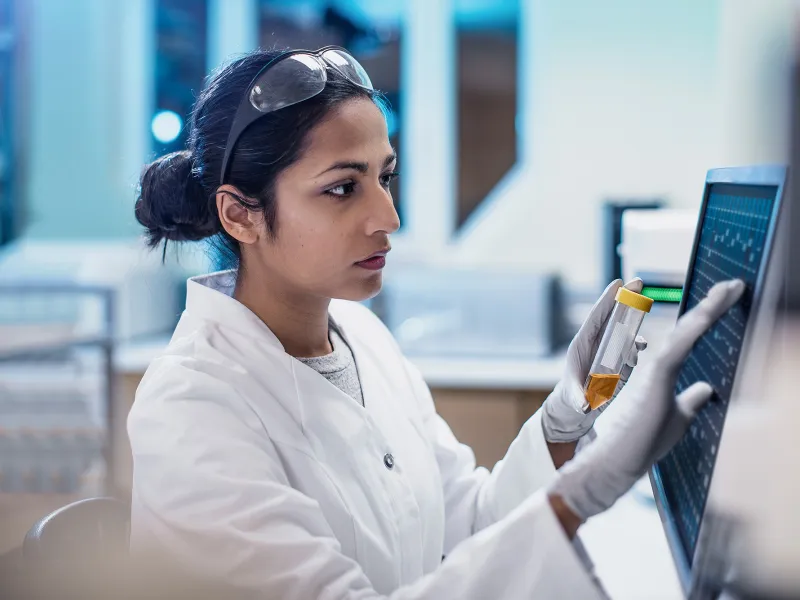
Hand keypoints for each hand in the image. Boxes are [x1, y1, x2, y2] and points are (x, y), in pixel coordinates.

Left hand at [542, 278, 647, 442]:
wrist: (578, 407)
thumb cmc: (571, 398)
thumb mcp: (572, 398)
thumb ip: (578, 399)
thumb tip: (585, 406)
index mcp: (582, 344)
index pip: (595, 317)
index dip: (606, 300)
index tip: (618, 283)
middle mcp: (597, 343)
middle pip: (612, 316)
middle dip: (625, 298)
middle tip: (639, 280)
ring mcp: (610, 350)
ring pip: (624, 330)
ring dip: (634, 324)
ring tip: (641, 332)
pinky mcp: (621, 360)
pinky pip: (631, 348)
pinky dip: (637, 346)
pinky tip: (640, 349)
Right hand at [548, 279, 745, 521]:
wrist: (617, 459)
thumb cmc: (641, 443)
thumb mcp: (677, 418)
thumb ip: (690, 400)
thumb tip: (706, 388)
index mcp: (665, 373)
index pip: (691, 339)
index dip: (710, 319)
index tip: (728, 299)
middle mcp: (661, 364)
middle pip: (691, 329)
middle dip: (714, 305)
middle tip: (735, 285)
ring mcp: (658, 367)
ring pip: (688, 330)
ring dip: (711, 308)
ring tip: (730, 289)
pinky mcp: (657, 374)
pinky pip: (681, 344)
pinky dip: (697, 326)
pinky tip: (711, 310)